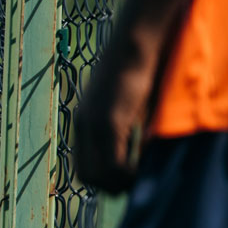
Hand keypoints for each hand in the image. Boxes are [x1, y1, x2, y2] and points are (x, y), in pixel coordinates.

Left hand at [73, 31, 160, 194]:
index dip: (104, 179)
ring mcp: (93, 124)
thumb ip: (129, 127)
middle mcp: (82, 125)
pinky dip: (128, 172)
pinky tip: (145, 166)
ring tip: (143, 175)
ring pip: (100, 174)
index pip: (84, 168)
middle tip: (136, 182)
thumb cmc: (142, 67)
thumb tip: (143, 155)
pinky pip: (113, 162)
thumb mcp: (131, 103)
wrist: (137, 42)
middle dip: (111, 186)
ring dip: (121, 181)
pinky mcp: (108, 121)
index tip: (127, 177)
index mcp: (85, 121)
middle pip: (88, 177)